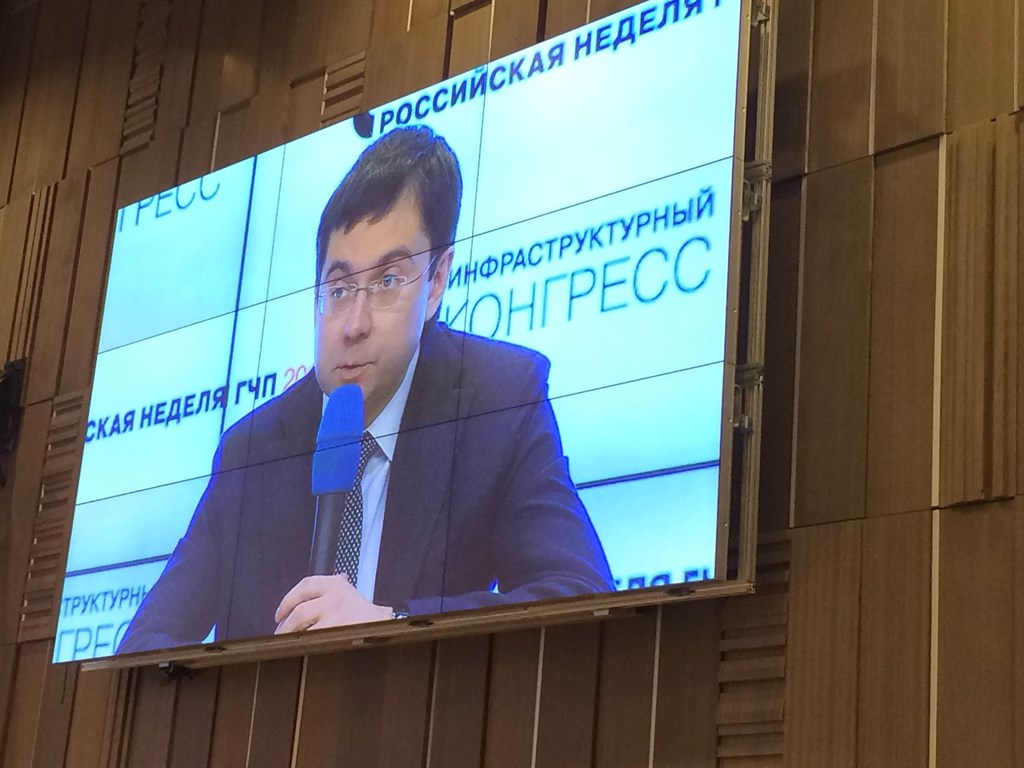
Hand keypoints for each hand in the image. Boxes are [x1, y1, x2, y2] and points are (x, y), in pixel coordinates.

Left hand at [274, 574, 391, 633]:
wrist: (387, 626)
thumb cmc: (366, 613)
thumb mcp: (351, 593)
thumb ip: (336, 587)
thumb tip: (321, 586)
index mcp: (336, 584)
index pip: (305, 586)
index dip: (288, 599)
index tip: (280, 613)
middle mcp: (334, 596)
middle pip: (299, 610)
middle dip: (285, 624)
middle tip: (280, 633)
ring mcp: (335, 616)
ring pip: (303, 627)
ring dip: (290, 636)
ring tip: (286, 643)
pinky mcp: (336, 632)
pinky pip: (311, 640)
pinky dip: (302, 644)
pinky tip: (299, 648)